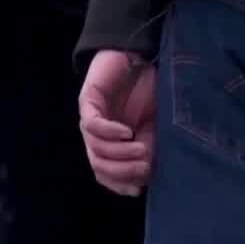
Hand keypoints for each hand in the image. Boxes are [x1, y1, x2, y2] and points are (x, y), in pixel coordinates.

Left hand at [78, 50, 156, 196]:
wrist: (138, 56)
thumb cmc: (148, 90)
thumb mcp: (155, 125)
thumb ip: (150, 147)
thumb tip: (148, 175)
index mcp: (110, 144)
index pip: (106, 174)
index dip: (120, 184)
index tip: (139, 188)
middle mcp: (96, 136)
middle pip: (99, 167)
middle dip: (123, 172)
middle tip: (145, 167)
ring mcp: (91, 120)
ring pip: (96, 150)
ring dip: (120, 154)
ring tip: (141, 149)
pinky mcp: (88, 102)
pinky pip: (93, 126)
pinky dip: (110, 133)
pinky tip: (126, 132)